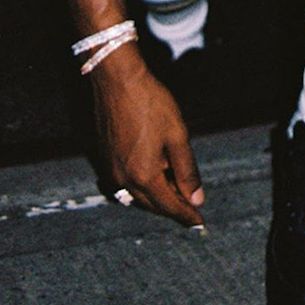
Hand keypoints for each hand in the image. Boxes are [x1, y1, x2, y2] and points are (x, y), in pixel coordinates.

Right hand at [89, 45, 204, 227]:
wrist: (117, 81)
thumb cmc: (150, 104)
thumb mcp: (177, 135)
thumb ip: (186, 169)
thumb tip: (196, 197)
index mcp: (143, 175)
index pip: (169, 205)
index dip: (186, 214)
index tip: (200, 223)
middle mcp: (123, 178)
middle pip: (152, 204)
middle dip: (173, 207)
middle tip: (192, 208)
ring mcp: (111, 169)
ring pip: (138, 195)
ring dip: (158, 196)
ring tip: (178, 191)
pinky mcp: (105, 158)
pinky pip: (127, 183)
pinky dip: (144, 184)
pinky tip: (157, 174)